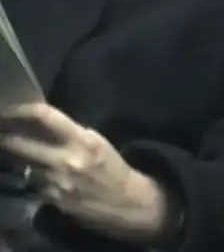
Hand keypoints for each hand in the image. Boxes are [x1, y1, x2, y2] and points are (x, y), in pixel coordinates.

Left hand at [0, 104, 167, 241]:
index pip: (45, 117)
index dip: (22, 110)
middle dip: (6, 137)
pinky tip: (42, 175)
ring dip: (19, 159)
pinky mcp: (51, 199)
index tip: (10, 108)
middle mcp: (65, 160)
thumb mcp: (98, 142)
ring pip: (23, 165)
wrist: (125, 201)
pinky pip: (33, 183)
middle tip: (2, 131)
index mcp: (82, 140)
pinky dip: (34, 177)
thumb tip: (45, 124)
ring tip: (20, 152)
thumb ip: (73, 133)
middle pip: (20, 143)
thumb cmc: (113, 167)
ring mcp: (55, 181)